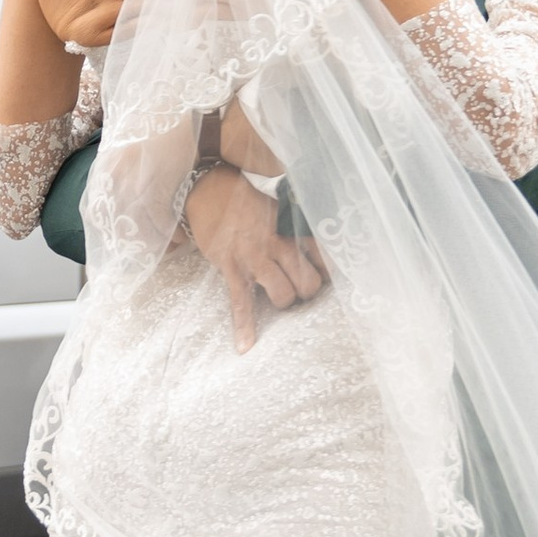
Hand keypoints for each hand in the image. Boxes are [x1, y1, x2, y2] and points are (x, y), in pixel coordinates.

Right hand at [186, 166, 325, 352]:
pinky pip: (241, 303)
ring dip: (284, 302)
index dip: (328, 272)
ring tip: (279, 298)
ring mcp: (255, 258)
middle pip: (308, 283)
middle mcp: (279, 244)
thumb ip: (298, 226)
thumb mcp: (279, 206)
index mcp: (293, 228)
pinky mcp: (232, 268)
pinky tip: (245, 347)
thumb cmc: (247, 200)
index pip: (324, 257)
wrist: (209, 189)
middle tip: (300, 289)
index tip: (328, 277)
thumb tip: (318, 243)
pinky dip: (244, 327)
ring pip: (283, 294)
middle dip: (307, 292)